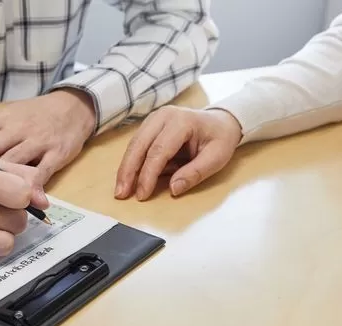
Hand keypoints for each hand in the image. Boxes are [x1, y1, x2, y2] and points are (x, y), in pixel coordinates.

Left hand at [0, 89, 96, 185]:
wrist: (73, 106)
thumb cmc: (37, 114)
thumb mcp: (10, 114)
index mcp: (3, 118)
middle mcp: (18, 128)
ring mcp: (38, 141)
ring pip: (14, 163)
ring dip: (0, 183)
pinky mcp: (56, 153)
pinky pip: (41, 172)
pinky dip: (29, 187)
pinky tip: (20, 201)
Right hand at [115, 106, 241, 200]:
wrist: (220, 122)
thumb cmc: (219, 139)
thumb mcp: (216, 158)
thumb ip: (196, 173)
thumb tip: (174, 189)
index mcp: (182, 121)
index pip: (159, 150)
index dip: (148, 174)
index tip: (142, 194)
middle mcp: (164, 116)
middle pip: (139, 145)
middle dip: (128, 171)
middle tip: (121, 193)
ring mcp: (154, 119)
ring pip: (134, 144)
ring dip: (125, 168)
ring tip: (120, 189)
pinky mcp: (149, 126)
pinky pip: (136, 145)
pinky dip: (130, 162)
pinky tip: (127, 178)